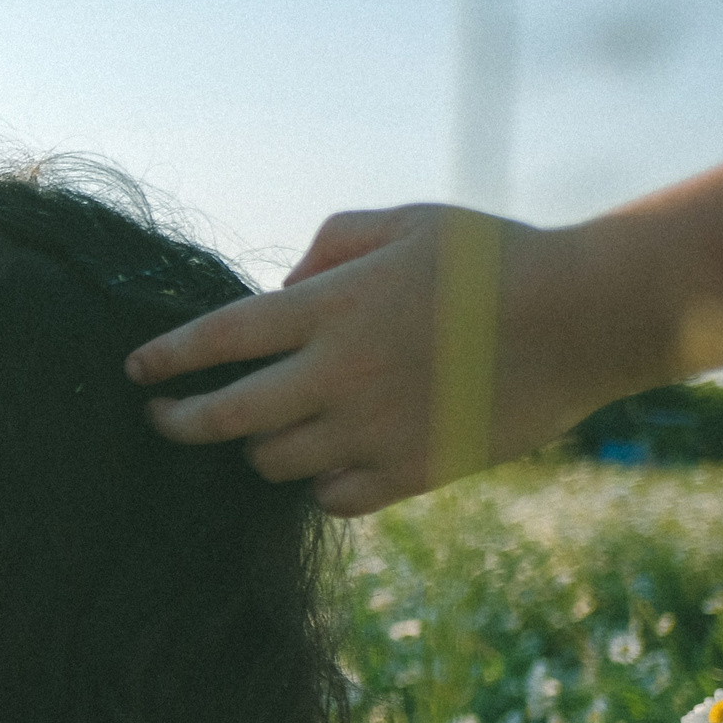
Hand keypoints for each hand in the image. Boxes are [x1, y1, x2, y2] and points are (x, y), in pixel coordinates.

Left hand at [124, 204, 603, 515]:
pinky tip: (322, 465)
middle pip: (223, 418)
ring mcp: (372, 431)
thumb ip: (328, 247)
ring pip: (271, 463)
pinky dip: (316, 485)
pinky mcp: (411, 473)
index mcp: (331, 309)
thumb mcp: (406, 224)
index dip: (164, 358)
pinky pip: (332, 498)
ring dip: (255, 448)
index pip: (216, 339)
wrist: (588, 316)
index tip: (135, 370)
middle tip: (161, 419)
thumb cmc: (496, 258)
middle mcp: (338, 376)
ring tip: (258, 433)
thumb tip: (280, 289)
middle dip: (176, 422)